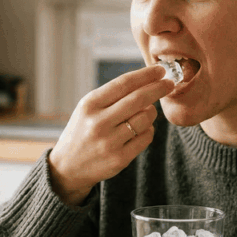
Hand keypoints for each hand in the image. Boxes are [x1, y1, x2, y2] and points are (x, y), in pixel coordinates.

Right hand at [48, 65, 173, 205]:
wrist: (68, 167)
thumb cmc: (82, 131)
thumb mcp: (88, 109)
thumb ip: (113, 96)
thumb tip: (147, 82)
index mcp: (90, 105)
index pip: (123, 84)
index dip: (145, 75)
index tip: (160, 70)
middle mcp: (98, 122)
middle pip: (138, 99)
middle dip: (158, 88)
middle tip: (169, 83)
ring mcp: (109, 142)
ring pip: (145, 119)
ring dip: (152, 112)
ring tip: (148, 111)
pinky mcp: (119, 159)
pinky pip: (146, 137)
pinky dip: (149, 129)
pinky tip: (143, 128)